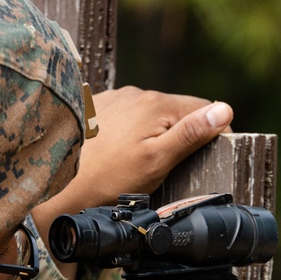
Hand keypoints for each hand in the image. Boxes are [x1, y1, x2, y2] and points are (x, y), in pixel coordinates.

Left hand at [31, 87, 233, 253]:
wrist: (55, 186)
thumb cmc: (107, 180)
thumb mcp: (157, 161)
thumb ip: (191, 134)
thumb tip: (225, 110)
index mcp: (157, 104)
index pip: (204, 108)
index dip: (216, 131)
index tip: (214, 155)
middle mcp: (135, 93)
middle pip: (176, 110)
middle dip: (184, 133)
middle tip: (177, 167)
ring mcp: (114, 98)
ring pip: (150, 113)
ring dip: (156, 132)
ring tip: (145, 163)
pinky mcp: (96, 108)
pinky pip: (126, 116)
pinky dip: (131, 132)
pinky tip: (120, 154)